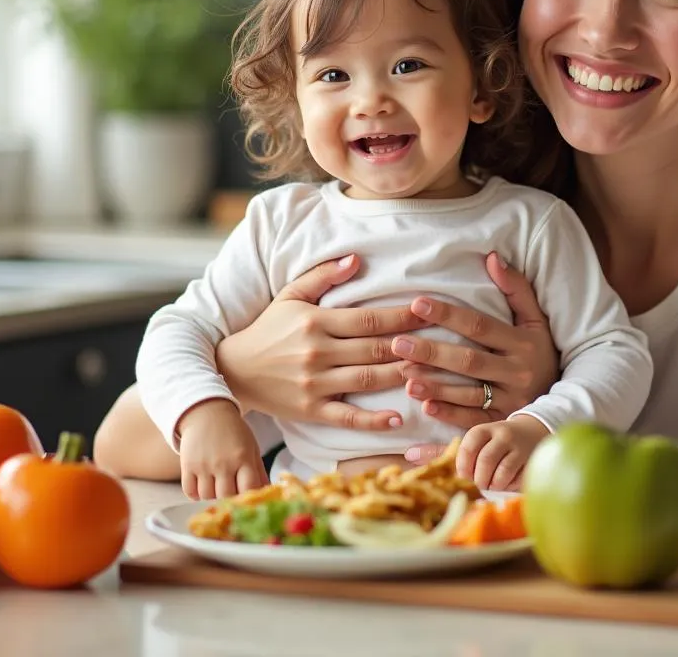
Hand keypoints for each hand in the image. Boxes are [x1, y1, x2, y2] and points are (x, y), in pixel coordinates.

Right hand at [178, 399, 268, 499]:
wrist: (207, 413)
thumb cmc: (233, 431)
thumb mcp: (251, 446)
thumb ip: (259, 470)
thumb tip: (267, 492)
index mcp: (243, 457)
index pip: (248, 488)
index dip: (249, 498)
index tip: (247, 498)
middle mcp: (223, 462)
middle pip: (226, 496)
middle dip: (229, 498)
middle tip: (230, 493)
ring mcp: (204, 464)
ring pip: (207, 496)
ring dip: (212, 496)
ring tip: (216, 486)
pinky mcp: (187, 465)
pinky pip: (190, 492)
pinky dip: (195, 494)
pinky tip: (203, 485)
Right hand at [215, 254, 427, 430]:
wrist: (234, 370)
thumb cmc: (269, 328)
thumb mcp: (291, 295)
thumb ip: (323, 275)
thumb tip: (357, 258)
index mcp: (315, 321)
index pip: (368, 319)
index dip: (401, 316)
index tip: (428, 311)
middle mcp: (317, 352)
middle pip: (374, 348)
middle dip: (411, 345)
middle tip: (444, 342)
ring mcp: (315, 384)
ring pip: (368, 379)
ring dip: (402, 376)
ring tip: (433, 373)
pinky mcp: (312, 411)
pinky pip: (348, 417)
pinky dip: (374, 419)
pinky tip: (400, 417)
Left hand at [399, 252, 557, 463]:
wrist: (567, 397)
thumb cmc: (542, 352)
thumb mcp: (536, 320)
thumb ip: (516, 288)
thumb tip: (492, 258)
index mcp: (522, 342)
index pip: (480, 325)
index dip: (448, 314)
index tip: (418, 304)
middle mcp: (517, 371)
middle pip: (469, 360)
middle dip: (432, 351)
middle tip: (398, 342)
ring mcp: (511, 399)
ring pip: (469, 393)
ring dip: (435, 385)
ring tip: (405, 373)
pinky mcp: (505, 421)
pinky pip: (475, 419)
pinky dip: (450, 414)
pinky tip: (425, 406)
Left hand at [457, 415, 549, 490]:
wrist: (529, 433)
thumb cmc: (497, 442)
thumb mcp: (482, 441)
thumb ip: (470, 456)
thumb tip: (462, 479)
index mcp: (485, 430)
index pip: (468, 448)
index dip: (463, 467)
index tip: (465, 476)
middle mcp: (502, 436)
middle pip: (486, 460)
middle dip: (479, 479)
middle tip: (479, 486)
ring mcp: (519, 448)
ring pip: (503, 472)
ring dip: (494, 485)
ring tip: (492, 487)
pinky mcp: (531, 461)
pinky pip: (518, 479)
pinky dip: (509, 486)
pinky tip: (506, 484)